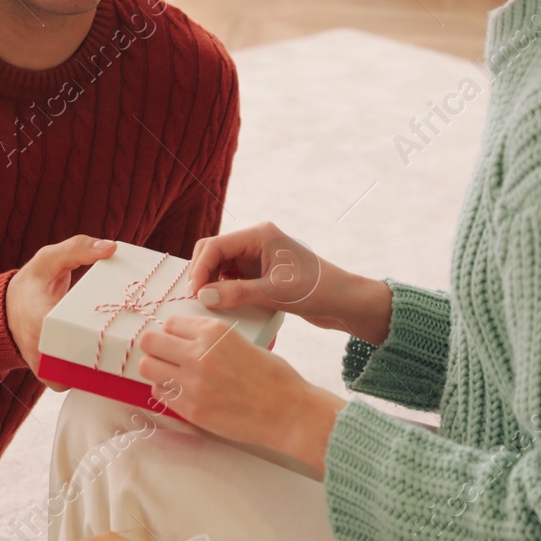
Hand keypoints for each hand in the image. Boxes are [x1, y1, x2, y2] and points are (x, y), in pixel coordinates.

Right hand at [6, 235, 116, 390]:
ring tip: (129, 350)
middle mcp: (40, 349)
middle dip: (112, 353)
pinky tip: (114, 361)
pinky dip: (93, 377)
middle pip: (84, 361)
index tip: (127, 321)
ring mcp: (45, 367)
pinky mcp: (50, 377)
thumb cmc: (32, 283)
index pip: (73, 332)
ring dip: (106, 369)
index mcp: (39, 318)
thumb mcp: (49, 259)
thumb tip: (112, 247)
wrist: (7, 312)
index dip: (104, 331)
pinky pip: (76, 383)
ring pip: (82, 379)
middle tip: (135, 337)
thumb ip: (77, 249)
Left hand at [134, 315, 344, 472]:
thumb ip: (208, 337)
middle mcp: (199, 354)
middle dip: (154, 347)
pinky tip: (183, 391)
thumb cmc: (272, 376)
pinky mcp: (192, 410)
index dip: (173, 332)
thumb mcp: (240, 340)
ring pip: (148, 367)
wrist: (289, 412)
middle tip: (165, 355)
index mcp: (214, 332)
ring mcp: (193, 384)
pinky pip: (160, 393)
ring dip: (157, 369)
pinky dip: (167, 390)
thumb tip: (179, 337)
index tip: (178, 340)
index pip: (170, 323)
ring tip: (171, 373)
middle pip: (149, 342)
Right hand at [188, 221, 391, 343]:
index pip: (215, 245)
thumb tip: (203, 296)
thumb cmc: (317, 290)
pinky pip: (232, 277)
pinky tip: (223, 304)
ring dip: (211, 282)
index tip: (194, 293)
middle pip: (213, 251)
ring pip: (220, 265)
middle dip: (201, 273)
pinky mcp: (261, 274)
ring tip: (208, 304)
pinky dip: (223, 289)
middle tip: (197, 299)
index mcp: (260, 235)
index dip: (200, 269)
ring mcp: (258, 257)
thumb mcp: (275, 293)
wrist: (345, 302)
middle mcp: (256, 242)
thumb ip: (237, 293)